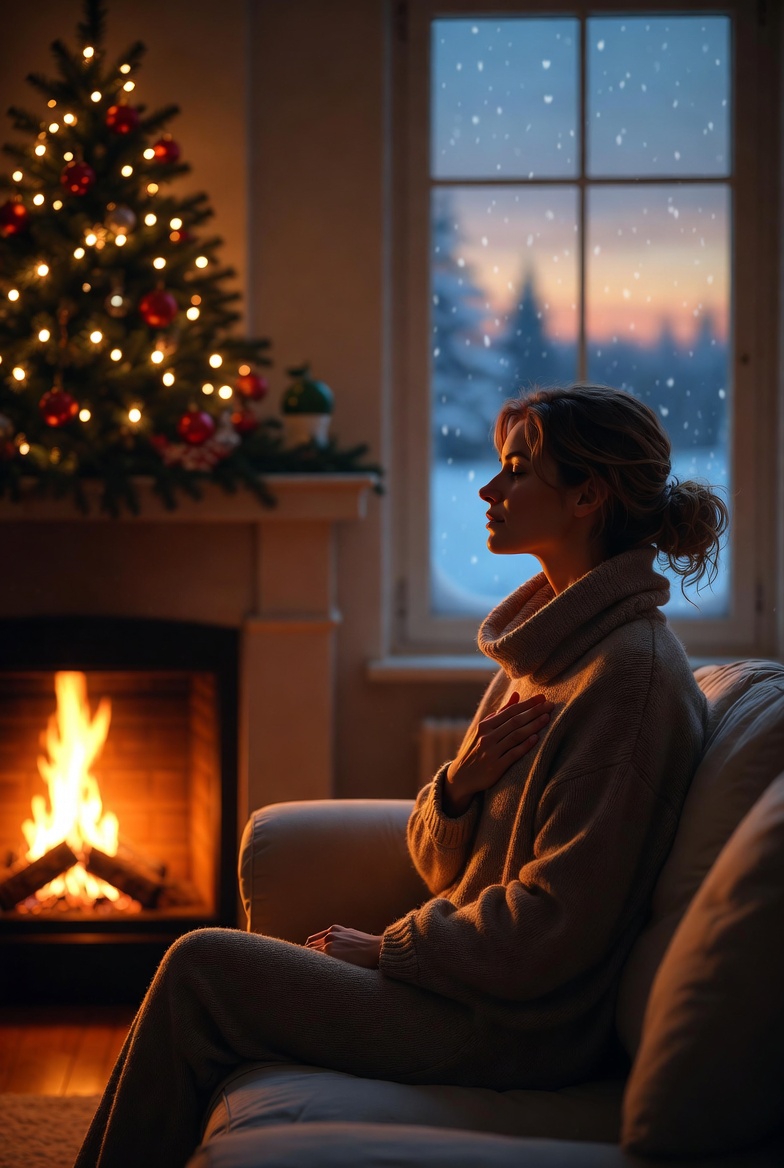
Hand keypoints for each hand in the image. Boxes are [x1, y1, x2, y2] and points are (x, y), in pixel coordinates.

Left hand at [304, 924, 382, 967]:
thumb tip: (335, 951)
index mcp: (334, 930)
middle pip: (309, 947)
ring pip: (310, 954)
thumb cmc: (369, 947)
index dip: (308, 951)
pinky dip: (311, 965)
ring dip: (306, 962)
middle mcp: (330, 935)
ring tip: (302, 974)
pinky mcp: (330, 953)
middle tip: (301, 969)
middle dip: (305, 957)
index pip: (313, 941)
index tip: (306, 960)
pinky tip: (310, 974)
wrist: (378, 949)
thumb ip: (341, 940)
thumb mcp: (353, 937)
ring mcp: (329, 943)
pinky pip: (315, 960)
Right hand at [443, 692, 552, 815]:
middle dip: (534, 712)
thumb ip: (501, 712)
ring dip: (533, 726)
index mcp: (485, 726)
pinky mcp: (495, 767)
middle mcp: (487, 737)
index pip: (510, 711)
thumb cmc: (477, 749)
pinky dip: (525, 745)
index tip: (542, 698)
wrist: (462, 777)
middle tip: (550, 705)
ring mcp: (491, 752)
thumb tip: (517, 694)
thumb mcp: (485, 729)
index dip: (527, 704)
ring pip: (515, 736)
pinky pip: (513, 754)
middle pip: (515, 722)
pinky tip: (536, 738)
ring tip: (547, 718)